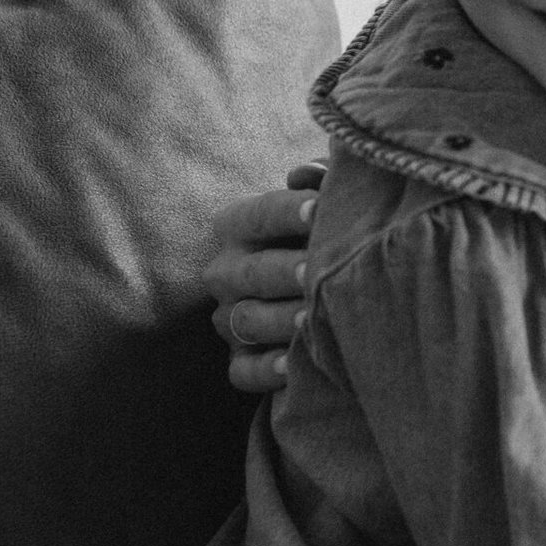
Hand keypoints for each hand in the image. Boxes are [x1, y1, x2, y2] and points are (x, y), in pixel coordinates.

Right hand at [204, 161, 323, 392]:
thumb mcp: (319, 202)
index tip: (320, 208)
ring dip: (279, 321)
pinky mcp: (238, 360)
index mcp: (238, 225)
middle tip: (314, 272)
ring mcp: (228, 318)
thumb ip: (319, 181)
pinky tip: (294, 366)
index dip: (288, 211)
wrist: (306, 282)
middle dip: (284, 271)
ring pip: (247, 321)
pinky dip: (267, 371)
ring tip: (310, 320)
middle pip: (252, 271)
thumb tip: (308, 173)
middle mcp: (225, 271)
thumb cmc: (320, 232)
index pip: (261, 214)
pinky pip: (244, 372)